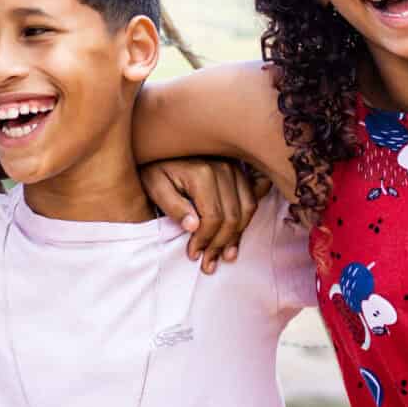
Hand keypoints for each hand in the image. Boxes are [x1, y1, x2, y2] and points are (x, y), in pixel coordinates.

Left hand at [139, 156, 268, 272]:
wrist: (163, 143)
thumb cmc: (155, 166)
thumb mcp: (154, 185)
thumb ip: (173, 206)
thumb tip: (193, 227)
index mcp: (203, 173)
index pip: (213, 217)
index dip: (205, 241)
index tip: (194, 255)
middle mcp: (224, 168)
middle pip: (233, 216)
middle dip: (221, 244)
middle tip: (209, 263)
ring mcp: (236, 167)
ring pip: (248, 208)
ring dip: (237, 235)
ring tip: (226, 254)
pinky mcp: (240, 168)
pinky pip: (253, 196)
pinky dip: (247, 217)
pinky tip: (237, 232)